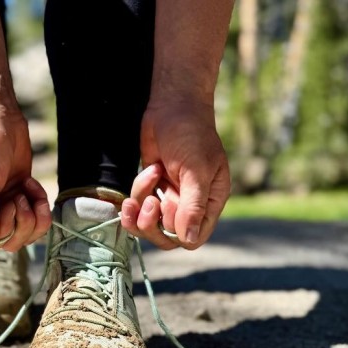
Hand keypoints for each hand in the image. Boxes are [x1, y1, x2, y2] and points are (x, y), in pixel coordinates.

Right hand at [0, 107, 51, 254]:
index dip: (4, 231)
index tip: (7, 205)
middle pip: (11, 241)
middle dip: (22, 223)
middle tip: (19, 197)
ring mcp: (6, 205)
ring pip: (27, 232)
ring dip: (34, 215)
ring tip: (28, 192)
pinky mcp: (23, 195)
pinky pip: (38, 215)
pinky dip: (41, 203)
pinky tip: (32, 185)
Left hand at [121, 97, 230, 249]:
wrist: (172, 106)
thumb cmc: (192, 134)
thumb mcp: (196, 170)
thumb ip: (193, 206)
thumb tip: (190, 240)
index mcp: (210, 202)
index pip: (194, 238)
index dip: (177, 233)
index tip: (167, 210)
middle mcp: (190, 204)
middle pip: (167, 236)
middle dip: (152, 223)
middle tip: (151, 200)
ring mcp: (169, 196)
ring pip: (148, 224)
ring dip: (141, 207)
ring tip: (147, 180)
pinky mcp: (151, 188)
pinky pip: (138, 205)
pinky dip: (137, 191)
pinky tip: (149, 168)